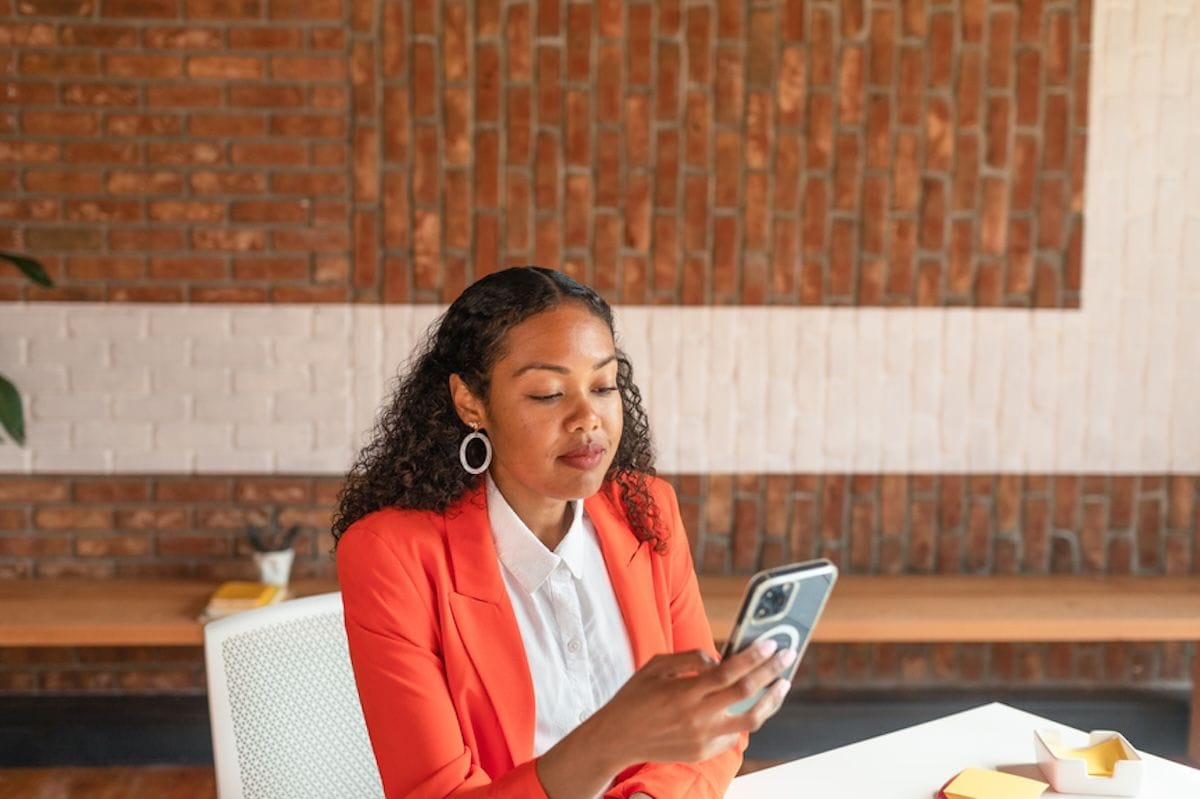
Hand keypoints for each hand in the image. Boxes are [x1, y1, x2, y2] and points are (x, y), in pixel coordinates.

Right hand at [590, 638, 794, 765]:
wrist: (616, 738)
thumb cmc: (634, 697)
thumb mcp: (656, 666)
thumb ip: (690, 658)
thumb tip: (719, 658)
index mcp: (685, 691)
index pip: (730, 671)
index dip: (754, 656)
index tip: (772, 644)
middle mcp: (697, 716)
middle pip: (746, 692)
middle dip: (772, 671)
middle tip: (788, 656)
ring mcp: (703, 737)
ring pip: (750, 719)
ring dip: (771, 700)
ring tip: (781, 685)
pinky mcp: (703, 751)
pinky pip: (733, 734)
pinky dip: (745, 717)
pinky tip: (752, 705)